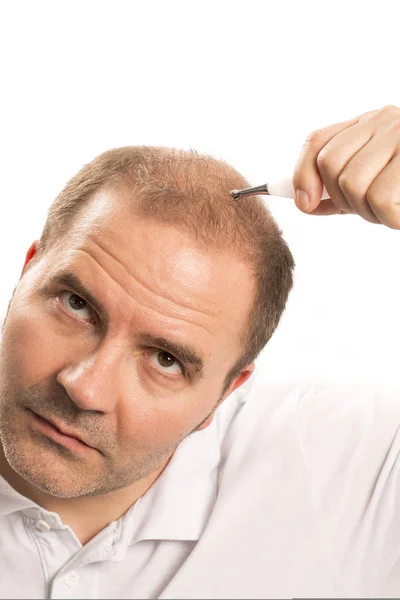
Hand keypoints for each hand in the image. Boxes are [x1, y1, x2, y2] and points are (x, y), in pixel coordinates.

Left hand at [292, 105, 399, 228]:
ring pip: (352, 185)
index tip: (305, 204)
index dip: (303, 175)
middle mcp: (385, 121)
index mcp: (370, 124)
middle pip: (331, 166)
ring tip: (394, 209)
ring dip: (369, 212)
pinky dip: (390, 218)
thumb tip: (305, 203)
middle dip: (343, 201)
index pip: (318, 142)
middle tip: (371, 209)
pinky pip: (382, 200)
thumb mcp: (376, 182)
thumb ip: (340, 192)